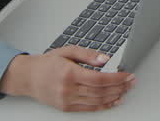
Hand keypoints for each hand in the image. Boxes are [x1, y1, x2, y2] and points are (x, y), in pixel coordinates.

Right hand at [0, 46, 135, 110]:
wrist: (28, 77)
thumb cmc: (47, 63)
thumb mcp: (67, 51)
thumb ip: (88, 54)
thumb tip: (106, 58)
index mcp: (69, 73)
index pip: (99, 79)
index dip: (117, 78)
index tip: (128, 75)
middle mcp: (68, 89)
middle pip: (100, 91)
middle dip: (120, 87)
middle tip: (132, 82)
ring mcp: (67, 100)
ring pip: (96, 101)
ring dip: (114, 96)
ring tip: (126, 90)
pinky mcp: (66, 107)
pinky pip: (89, 108)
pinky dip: (103, 105)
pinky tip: (113, 101)